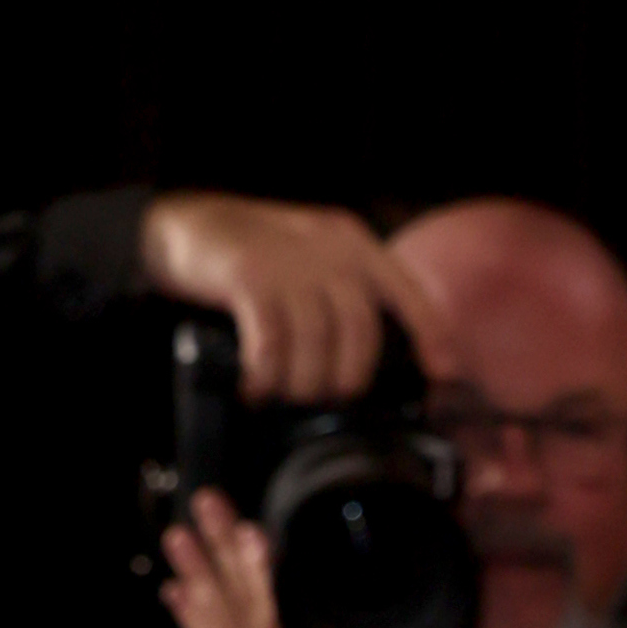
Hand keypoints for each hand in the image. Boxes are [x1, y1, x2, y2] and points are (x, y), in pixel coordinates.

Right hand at [139, 190, 460, 404]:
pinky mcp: (250, 277)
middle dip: (346, 380)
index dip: (431, 334)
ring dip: (302, 385)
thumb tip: (370, 356)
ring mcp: (289, 261)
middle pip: (361, 332)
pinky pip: (272, 346)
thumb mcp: (310, 259)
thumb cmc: (252, 256)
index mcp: (351, 243)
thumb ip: (343, 293)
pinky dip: (266, 376)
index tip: (444, 371)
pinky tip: (255, 387)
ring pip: (317, 345)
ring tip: (282, 395)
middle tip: (322, 400)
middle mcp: (328, 249)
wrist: (181, 227)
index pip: (406, 291)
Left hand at [159, 484, 444, 627]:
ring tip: (178, 538)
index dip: (257, 573)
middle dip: (218, 556)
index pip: (271, 621)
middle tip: (204, 507)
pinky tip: (176, 595)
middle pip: (237, 617)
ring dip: (196, 581)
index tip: (247, 530)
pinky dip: (193, 626)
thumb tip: (391, 578)